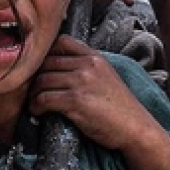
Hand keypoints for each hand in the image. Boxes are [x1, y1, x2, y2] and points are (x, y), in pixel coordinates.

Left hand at [31, 35, 169, 169]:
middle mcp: (88, 66)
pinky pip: (44, 99)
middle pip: (47, 62)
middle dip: (36, 77)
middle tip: (33, 89)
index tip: (42, 68)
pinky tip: (38, 112)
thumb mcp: (108, 77)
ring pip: (42, 80)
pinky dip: (36, 106)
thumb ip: (88, 69)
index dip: (47, 54)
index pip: (62, 42)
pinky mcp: (75, 101)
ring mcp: (81, 82)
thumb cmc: (121, 108)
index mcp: (95, 58)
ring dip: (34, 94)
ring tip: (35, 103)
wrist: (135, 127)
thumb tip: (61, 71)